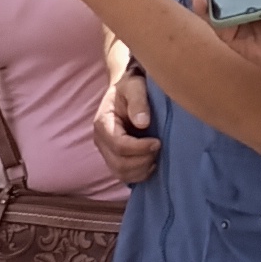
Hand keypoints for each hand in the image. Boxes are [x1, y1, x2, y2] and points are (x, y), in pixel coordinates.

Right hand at [94, 63, 159, 184]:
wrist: (126, 90)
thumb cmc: (131, 86)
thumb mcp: (135, 86)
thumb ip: (138, 101)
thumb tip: (143, 123)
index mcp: (103, 123)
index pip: (119, 145)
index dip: (140, 148)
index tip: (158, 142)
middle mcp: (101, 140)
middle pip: (119, 164)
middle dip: (143, 161)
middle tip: (159, 148)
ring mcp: (106, 151)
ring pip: (121, 174)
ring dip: (142, 170)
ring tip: (156, 157)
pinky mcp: (114, 158)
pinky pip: (124, 176)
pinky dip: (139, 174)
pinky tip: (151, 163)